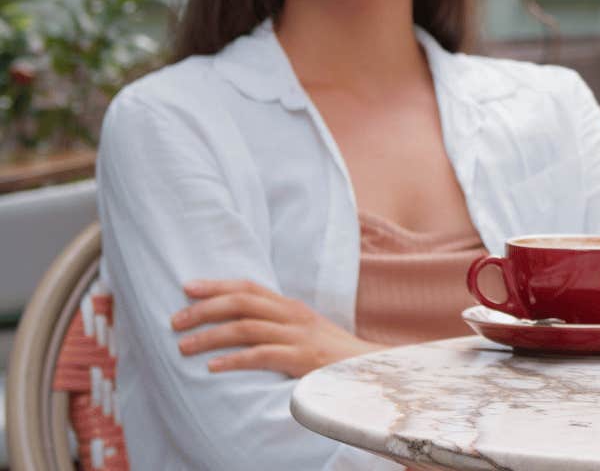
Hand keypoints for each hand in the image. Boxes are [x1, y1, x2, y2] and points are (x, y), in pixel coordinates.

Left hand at [173, 279, 381, 376]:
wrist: (368, 370)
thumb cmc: (331, 354)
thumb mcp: (305, 331)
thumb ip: (277, 323)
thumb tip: (239, 323)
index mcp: (291, 307)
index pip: (249, 287)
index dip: (217, 285)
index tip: (187, 287)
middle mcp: (293, 316)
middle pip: (242, 302)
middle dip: (204, 309)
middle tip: (175, 321)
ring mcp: (298, 336)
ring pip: (246, 327)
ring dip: (210, 336)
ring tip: (183, 346)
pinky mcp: (301, 359)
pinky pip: (261, 355)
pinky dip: (234, 360)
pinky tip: (212, 367)